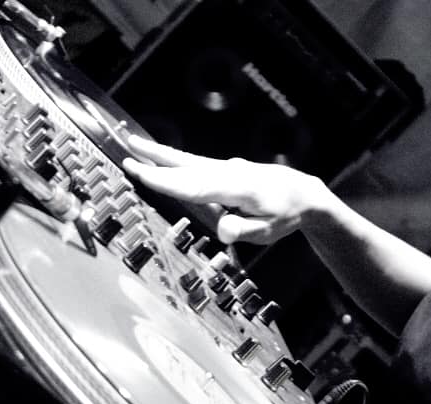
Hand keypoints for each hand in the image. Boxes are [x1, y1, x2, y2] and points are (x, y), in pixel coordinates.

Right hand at [123, 136, 328, 244]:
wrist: (303, 194)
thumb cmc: (285, 216)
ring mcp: (226, 168)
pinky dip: (175, 159)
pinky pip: (195, 163)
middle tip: (127, 155)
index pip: (195, 186)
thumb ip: (244, 231)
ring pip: (188, 160)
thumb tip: (223, 231)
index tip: (142, 174)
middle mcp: (229, 173)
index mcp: (237, 189)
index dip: (167, 181)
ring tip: (134, 145)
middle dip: (156, 163)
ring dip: (160, 154)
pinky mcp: (225, 169)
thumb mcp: (268, 231)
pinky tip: (161, 158)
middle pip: (187, 167)